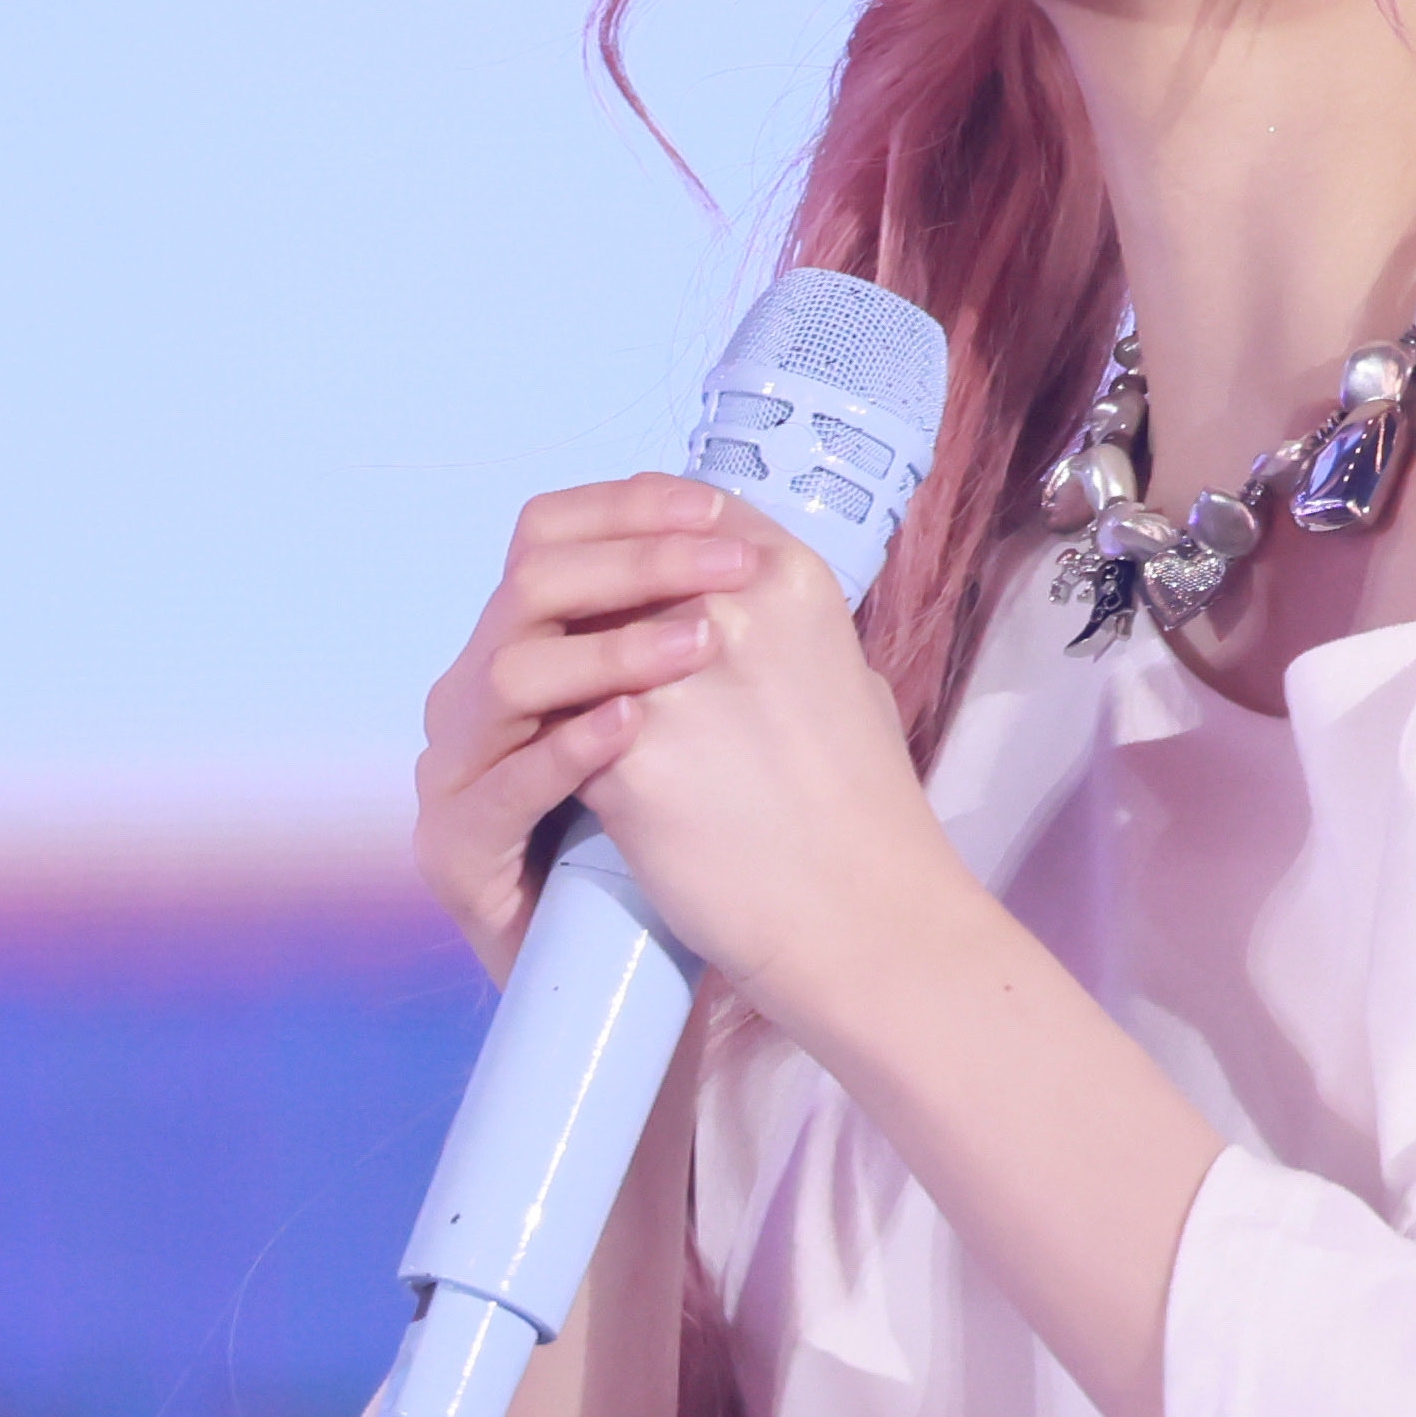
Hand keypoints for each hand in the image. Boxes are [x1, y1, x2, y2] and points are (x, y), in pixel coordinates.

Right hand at [412, 475, 762, 984]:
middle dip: (635, 565)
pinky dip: (567, 749)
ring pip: (510, 677)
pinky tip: (631, 727)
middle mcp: (473, 696)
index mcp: (524, 649)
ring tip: (700, 645)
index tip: (716, 510)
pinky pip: (503, 788)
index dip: (627, 511)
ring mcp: (456, 773)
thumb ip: (698, 632)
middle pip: (530, 588)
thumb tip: (762, 541)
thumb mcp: (693, 715)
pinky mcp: (457, 852)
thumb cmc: (681, 840)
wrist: (635, 982)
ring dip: (611, 651)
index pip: (550, 538)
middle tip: (731, 568)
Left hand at [572, 486, 957, 1020]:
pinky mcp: (624, 751)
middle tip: (562, 623)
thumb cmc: (867, 806)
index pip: (681, 507)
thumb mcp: (849, 676)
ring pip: (570, 637)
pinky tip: (548, 756)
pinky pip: (558, 721)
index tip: (613, 550)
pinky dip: (550, 737)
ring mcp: (671, 676)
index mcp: (787, 576)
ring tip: (548, 694)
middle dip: (580, 590)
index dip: (636, 523)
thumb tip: (729, 608)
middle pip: (611, 561)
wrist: (860, 909)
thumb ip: (780, 628)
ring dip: (554, 660)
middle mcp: (726, 606)